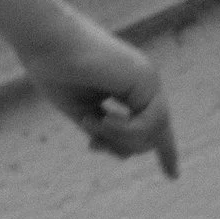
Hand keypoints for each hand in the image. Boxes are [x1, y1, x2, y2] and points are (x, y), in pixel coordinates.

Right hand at [18, 15, 179, 180]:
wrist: (46, 41)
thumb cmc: (56, 72)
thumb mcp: (82, 113)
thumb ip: (104, 132)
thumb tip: (124, 154)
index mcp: (129, 88)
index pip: (153, 126)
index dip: (164, 152)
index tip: (173, 176)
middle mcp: (143, 83)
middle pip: (152, 136)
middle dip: (123, 148)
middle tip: (93, 146)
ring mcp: (147, 79)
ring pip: (153, 133)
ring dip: (120, 139)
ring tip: (92, 122)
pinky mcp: (145, 78)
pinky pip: (148, 123)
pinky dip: (123, 130)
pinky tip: (102, 117)